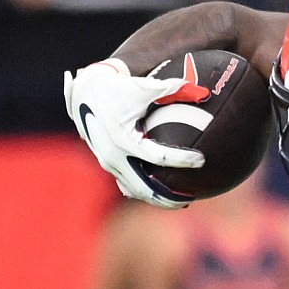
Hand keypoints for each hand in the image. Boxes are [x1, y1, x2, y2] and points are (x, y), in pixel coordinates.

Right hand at [64, 58, 200, 205]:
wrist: (85, 94)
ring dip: (157, 198)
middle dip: (168, 197)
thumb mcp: (143, 87)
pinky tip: (162, 193)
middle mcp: (114, 156)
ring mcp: (109, 164)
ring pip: (135, 190)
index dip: (182, 160)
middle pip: (145, 188)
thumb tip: (203, 92)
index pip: (158, 157)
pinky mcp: (108, 165)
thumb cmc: (118, 89)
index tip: (201, 160)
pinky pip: (127, 185)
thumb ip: (172, 88)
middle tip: (191, 197)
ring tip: (181, 201)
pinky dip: (144, 191)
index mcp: (123, 139)